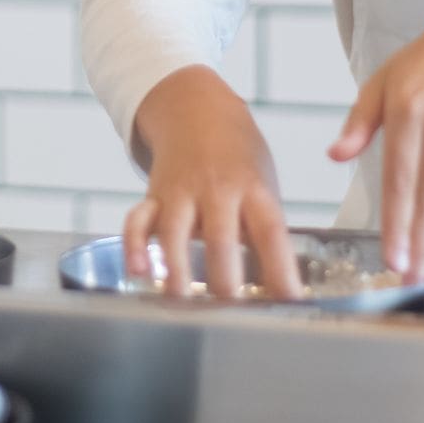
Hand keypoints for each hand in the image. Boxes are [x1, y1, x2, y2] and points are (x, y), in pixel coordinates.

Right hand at [122, 66, 305, 300]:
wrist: (196, 110)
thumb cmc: (237, 156)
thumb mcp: (263, 182)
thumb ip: (263, 227)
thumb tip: (278, 283)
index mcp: (253, 189)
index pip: (271, 233)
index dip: (281, 269)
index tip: (290, 302)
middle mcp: (217, 190)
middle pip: (221, 238)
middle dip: (225, 279)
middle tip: (231, 313)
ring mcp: (182, 192)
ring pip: (175, 232)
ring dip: (177, 269)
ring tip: (182, 302)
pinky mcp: (154, 196)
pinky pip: (138, 220)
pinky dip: (133, 245)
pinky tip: (138, 271)